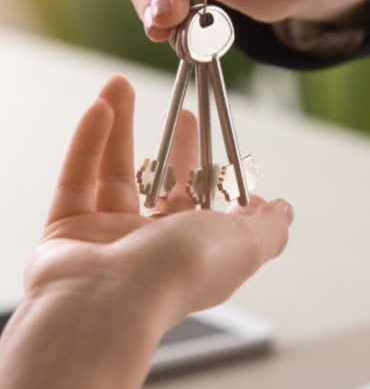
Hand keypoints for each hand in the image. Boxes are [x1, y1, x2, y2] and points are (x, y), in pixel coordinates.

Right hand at [28, 75, 292, 326]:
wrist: (106, 305)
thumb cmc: (179, 274)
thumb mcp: (246, 244)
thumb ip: (269, 227)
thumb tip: (284, 210)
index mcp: (199, 252)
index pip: (212, 207)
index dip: (218, 175)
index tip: (224, 145)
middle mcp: (155, 248)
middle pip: (165, 185)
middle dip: (176, 144)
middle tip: (182, 110)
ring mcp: (108, 240)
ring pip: (114, 173)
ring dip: (118, 127)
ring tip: (120, 84)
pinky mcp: (67, 232)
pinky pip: (77, 178)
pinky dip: (87, 142)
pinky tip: (101, 107)